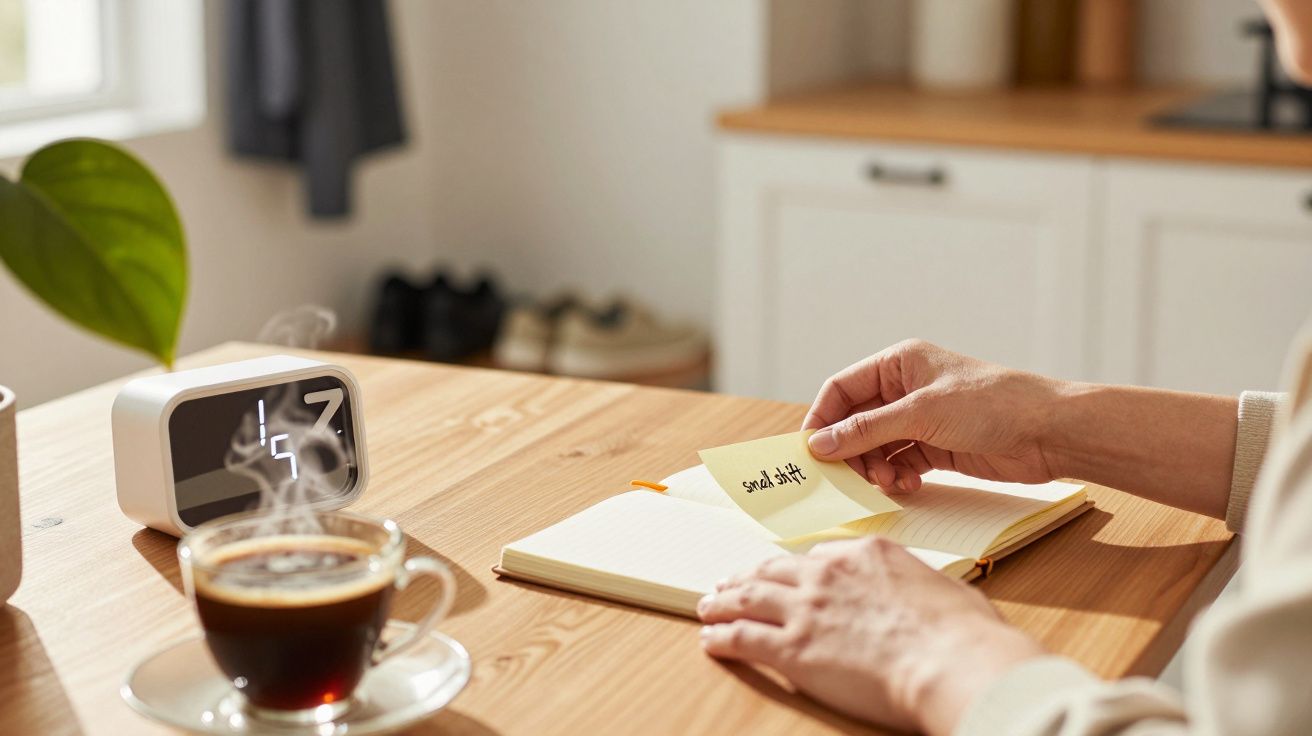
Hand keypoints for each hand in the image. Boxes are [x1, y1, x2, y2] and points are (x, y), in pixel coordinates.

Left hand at [698, 537, 1043, 735]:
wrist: (951, 660)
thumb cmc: (963, 634)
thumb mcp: (945, 590)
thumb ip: (919, 588)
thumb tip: (926, 599)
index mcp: (866, 553)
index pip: (818, 554)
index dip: (794, 567)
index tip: (784, 574)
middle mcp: (829, 573)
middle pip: (774, 569)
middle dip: (748, 576)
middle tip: (732, 583)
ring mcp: (807, 608)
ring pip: (748, 597)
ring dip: (722, 602)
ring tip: (708, 606)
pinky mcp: (792, 648)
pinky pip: (742, 637)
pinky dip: (720, 637)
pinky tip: (710, 640)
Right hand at [802, 339, 1065, 491]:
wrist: (1049, 432)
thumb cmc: (992, 405)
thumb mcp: (920, 414)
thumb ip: (867, 430)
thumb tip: (820, 443)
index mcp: (899, 364)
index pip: (842, 389)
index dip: (823, 418)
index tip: (811, 450)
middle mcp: (906, 389)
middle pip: (856, 421)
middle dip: (851, 450)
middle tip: (848, 476)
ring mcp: (921, 419)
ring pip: (876, 446)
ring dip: (875, 467)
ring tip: (887, 482)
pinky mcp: (937, 447)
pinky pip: (900, 462)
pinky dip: (897, 476)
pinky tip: (908, 484)